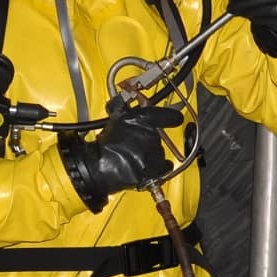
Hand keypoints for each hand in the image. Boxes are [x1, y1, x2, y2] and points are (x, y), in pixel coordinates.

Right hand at [56, 103, 181, 210]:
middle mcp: (152, 135)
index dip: (172, 116)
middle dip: (148, 138)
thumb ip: (129, 112)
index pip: (166, 115)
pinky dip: (159, 167)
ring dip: (150, 153)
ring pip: (159, 151)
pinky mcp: (154, 169)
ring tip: (133, 155)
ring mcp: (154, 153)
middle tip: (133, 142)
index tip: (176, 117)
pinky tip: (148, 166)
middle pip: (158, 135)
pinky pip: (164, 166)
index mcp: (142, 118)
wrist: (99, 165)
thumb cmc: (106, 143)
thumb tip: (134, 107)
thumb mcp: (118, 119)